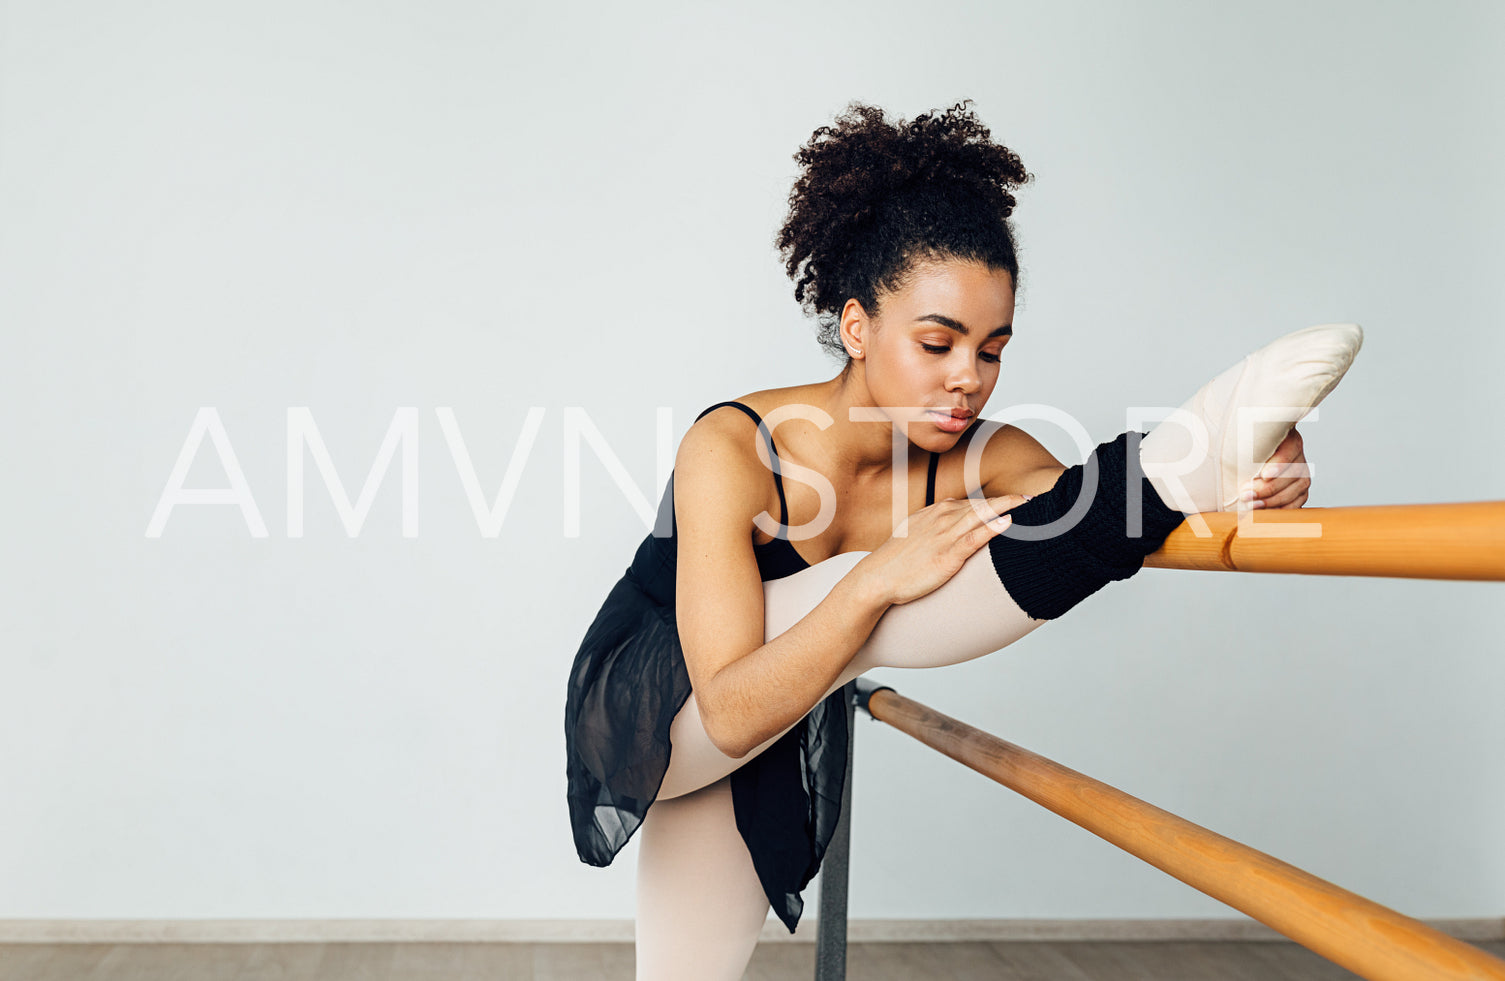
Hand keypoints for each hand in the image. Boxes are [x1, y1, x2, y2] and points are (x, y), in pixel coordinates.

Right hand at [855, 494, 1028, 605]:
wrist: (878, 577)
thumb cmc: (896, 561)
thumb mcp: (916, 534)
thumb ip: (936, 528)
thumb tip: (953, 530)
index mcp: (936, 512)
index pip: (973, 502)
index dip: (997, 501)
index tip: (1017, 500)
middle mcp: (942, 518)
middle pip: (983, 504)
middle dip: (1009, 498)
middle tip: (1034, 496)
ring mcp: (945, 535)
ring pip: (982, 515)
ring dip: (1008, 506)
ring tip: (1029, 502)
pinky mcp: (947, 555)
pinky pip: (974, 537)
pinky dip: (993, 527)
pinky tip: (1009, 521)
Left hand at [1244, 427, 1310, 508]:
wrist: (1255, 458)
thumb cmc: (1246, 448)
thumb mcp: (1246, 441)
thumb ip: (1244, 446)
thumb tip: (1228, 451)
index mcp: (1288, 440)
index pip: (1288, 452)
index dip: (1278, 465)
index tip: (1264, 475)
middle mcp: (1298, 458)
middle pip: (1290, 476)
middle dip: (1266, 488)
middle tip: (1245, 495)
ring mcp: (1302, 476)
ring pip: (1292, 492)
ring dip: (1270, 502)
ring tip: (1250, 506)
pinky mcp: (1300, 492)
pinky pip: (1294, 505)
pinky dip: (1278, 511)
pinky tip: (1263, 513)